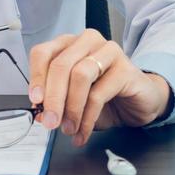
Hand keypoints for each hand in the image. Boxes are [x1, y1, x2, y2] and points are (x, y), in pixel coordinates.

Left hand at [27, 29, 171, 146]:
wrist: (139, 102)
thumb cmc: (104, 97)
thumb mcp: (73, 100)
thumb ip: (55, 103)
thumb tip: (39, 114)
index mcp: (68, 44)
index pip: (43, 53)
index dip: (36, 77)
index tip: (35, 102)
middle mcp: (87, 42)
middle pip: (60, 64)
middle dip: (53, 97)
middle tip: (50, 122)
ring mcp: (108, 51)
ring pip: (80, 75)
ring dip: (71, 107)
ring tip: (69, 129)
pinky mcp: (126, 68)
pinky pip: (99, 93)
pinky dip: (88, 117)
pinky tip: (84, 132)